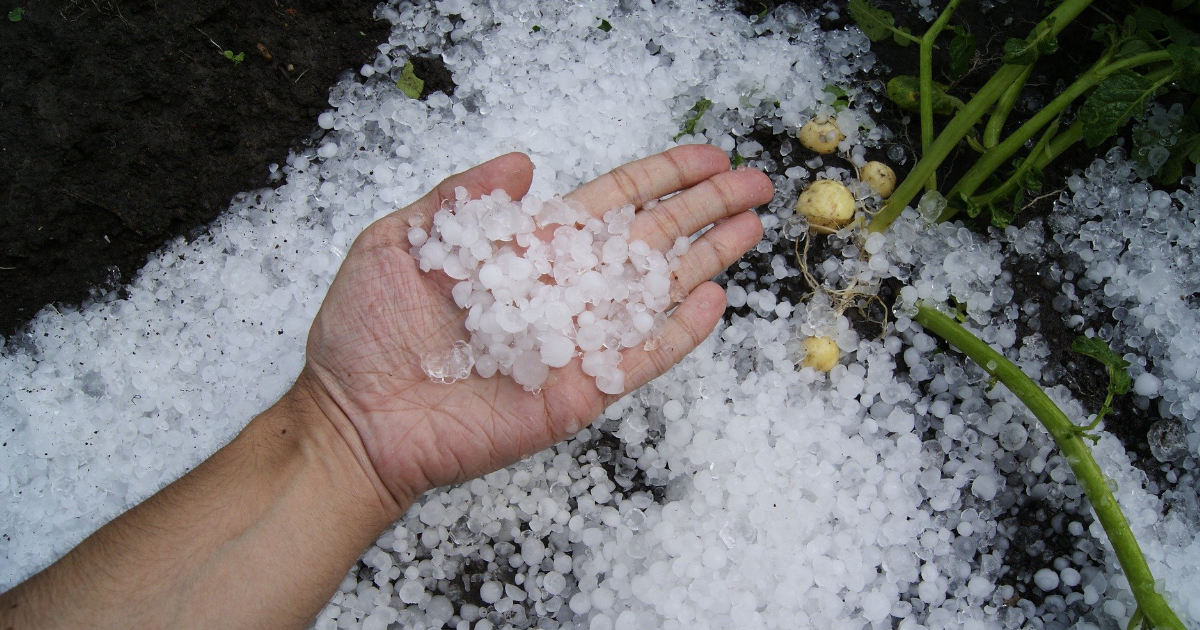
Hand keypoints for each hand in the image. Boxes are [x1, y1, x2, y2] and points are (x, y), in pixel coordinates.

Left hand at [298, 145, 772, 512]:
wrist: (353, 418)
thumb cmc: (366, 332)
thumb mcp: (399, 241)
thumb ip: (461, 198)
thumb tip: (524, 158)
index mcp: (527, 250)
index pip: (611, 204)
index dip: (661, 178)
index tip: (707, 157)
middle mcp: (561, 291)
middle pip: (650, 240)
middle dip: (704, 209)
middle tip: (757, 183)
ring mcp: (574, 342)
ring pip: (655, 293)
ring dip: (706, 259)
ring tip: (752, 227)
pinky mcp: (577, 391)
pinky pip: (639, 359)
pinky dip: (677, 333)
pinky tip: (713, 301)